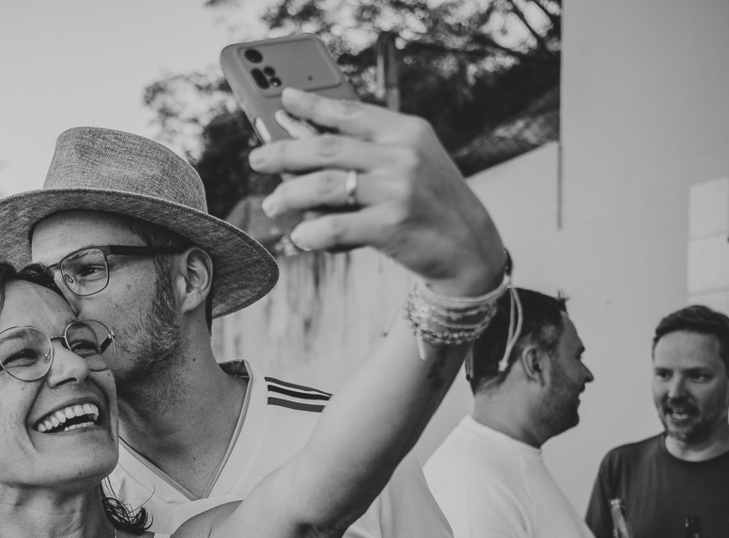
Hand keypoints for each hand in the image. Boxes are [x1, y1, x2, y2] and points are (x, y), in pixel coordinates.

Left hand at [248, 87, 503, 297]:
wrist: (471, 247)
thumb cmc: (432, 203)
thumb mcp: (413, 162)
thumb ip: (369, 150)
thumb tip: (310, 139)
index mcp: (406, 132)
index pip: (349, 112)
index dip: (312, 105)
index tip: (283, 100)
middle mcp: (402, 156)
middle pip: (326, 147)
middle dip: (283, 152)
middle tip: (257, 159)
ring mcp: (398, 190)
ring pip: (324, 185)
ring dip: (288, 194)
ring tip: (272, 204)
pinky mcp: (392, 225)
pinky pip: (335, 226)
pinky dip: (311, 232)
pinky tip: (300, 236)